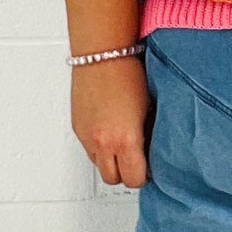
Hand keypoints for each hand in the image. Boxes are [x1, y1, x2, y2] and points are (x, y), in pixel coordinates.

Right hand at [70, 54, 152, 186]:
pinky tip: (110, 131)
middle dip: (126, 173)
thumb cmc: (128, 72)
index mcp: (125, 140)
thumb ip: (149, 135)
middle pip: (114, 179)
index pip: (135, 179)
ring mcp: (87, 136)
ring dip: (111, 161)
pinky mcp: (78, 127)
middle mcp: (103, 142)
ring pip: (99, 165)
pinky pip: (89, 149)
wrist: (102, 52)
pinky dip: (99, 146)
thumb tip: (153, 149)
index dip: (145, 175)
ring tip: (122, 144)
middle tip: (137, 160)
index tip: (151, 167)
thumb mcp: (150, 108)